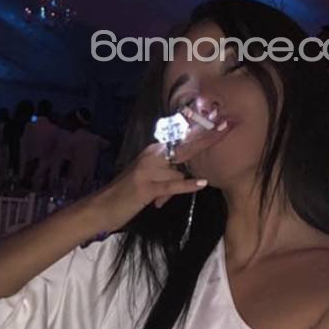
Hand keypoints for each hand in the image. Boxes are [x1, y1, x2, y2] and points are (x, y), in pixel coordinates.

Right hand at [88, 107, 227, 230]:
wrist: (101, 208)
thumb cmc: (125, 196)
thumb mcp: (147, 180)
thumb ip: (164, 174)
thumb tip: (183, 174)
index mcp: (152, 152)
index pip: (178, 137)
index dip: (198, 129)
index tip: (217, 120)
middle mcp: (150, 156)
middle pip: (183, 144)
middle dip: (206, 136)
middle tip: (226, 125)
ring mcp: (148, 171)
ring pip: (178, 164)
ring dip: (197, 163)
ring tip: (214, 157)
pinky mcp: (146, 188)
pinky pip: (171, 185)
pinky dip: (187, 184)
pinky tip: (202, 183)